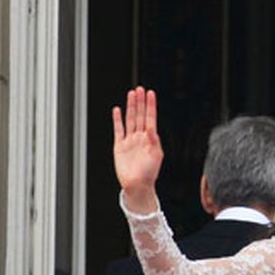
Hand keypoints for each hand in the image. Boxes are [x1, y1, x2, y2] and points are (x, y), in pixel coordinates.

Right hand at [112, 86, 162, 212]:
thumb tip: (152, 128)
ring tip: (131, 94)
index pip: (150, 117)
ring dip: (131, 107)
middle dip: (140, 102)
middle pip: (140, 115)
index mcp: (151, 139)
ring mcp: (130, 140)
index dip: (150, 105)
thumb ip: (153, 140)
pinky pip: (118, 130)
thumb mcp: (156, 155)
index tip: (150, 94)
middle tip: (140, 89)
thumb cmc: (149, 173)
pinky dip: (117, 120)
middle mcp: (140, 137)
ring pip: (130, 119)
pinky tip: (117, 110)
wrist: (137, 185)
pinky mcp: (119, 146)